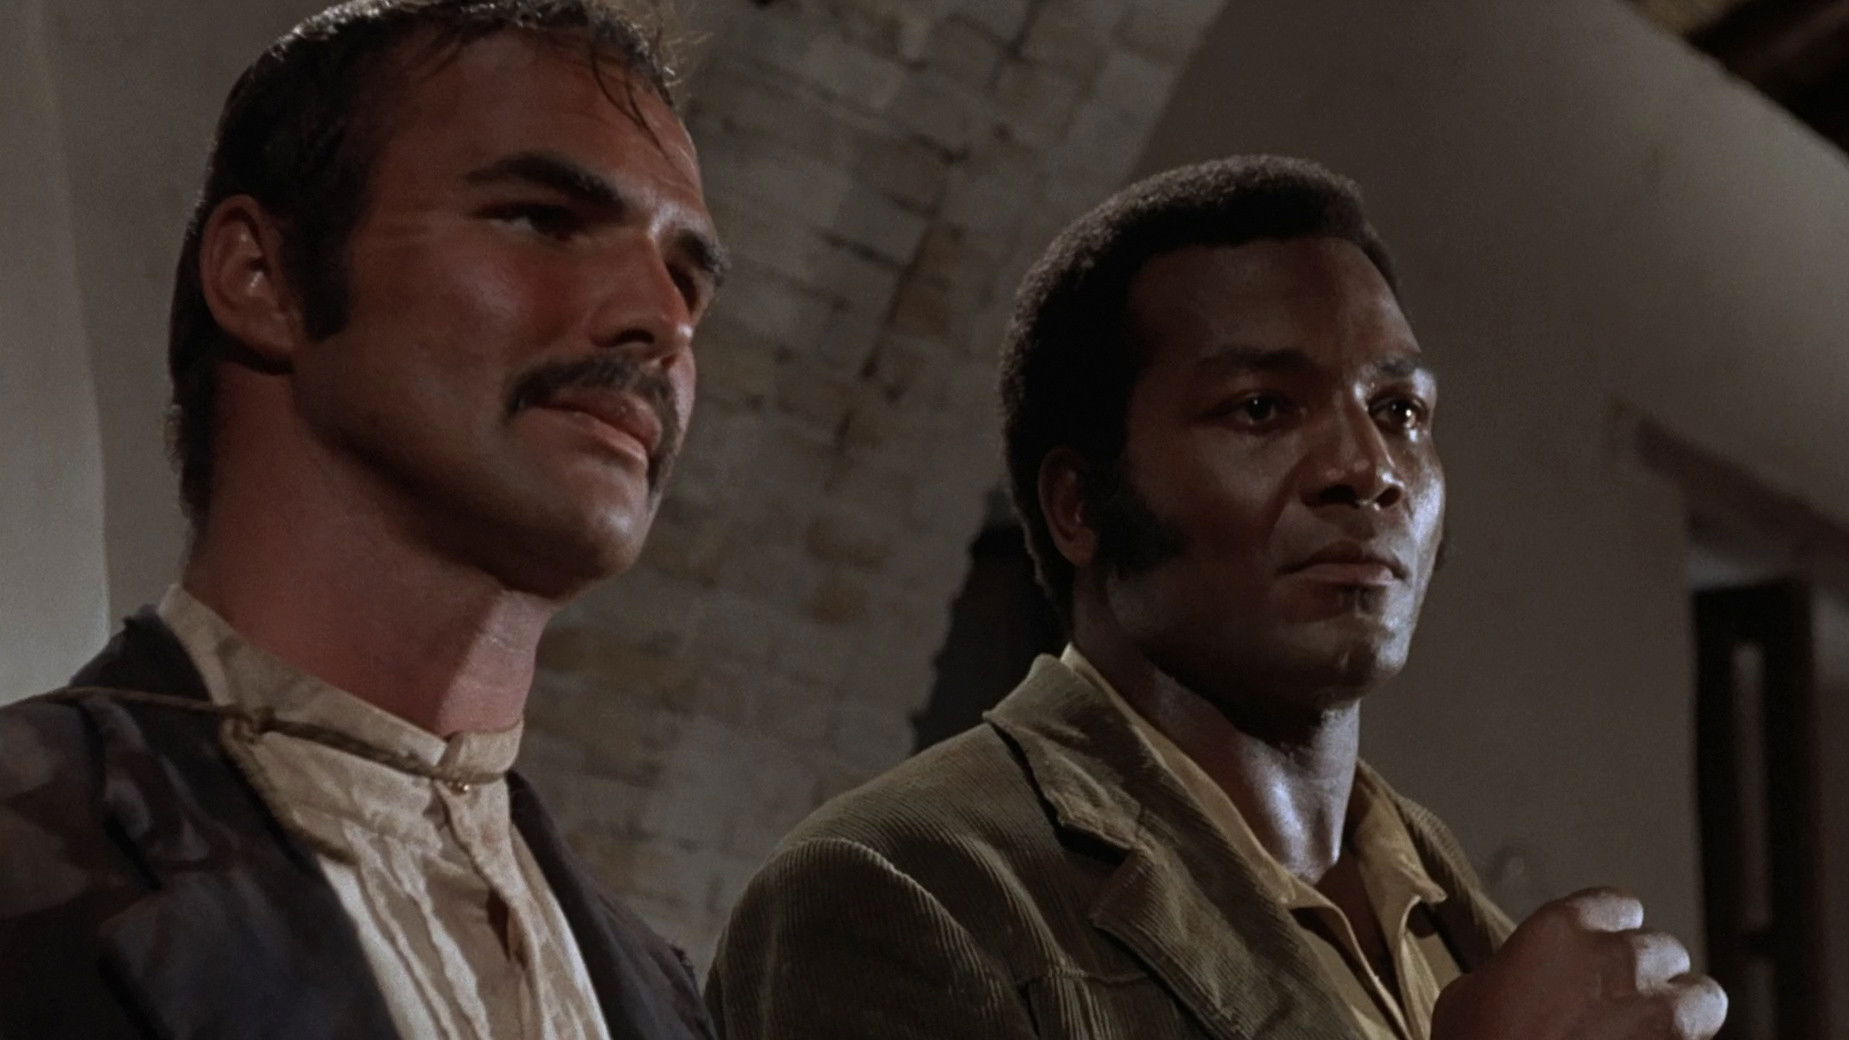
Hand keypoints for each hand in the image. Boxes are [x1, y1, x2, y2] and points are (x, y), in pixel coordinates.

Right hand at [1431, 888, 1726, 1039]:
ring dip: (1680, 1008)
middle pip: (1662, 948)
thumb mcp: (1471, 993)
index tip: (1600, 951)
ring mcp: (1657, 1011)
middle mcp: (1618, 958)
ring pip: (1701, 994)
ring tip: (1654, 1029)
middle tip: (1618, 1000)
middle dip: (1645, 973)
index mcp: (1562, 928)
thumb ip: (1518, 970)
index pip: (1617, 904)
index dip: (1612, 931)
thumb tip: (1528, 980)